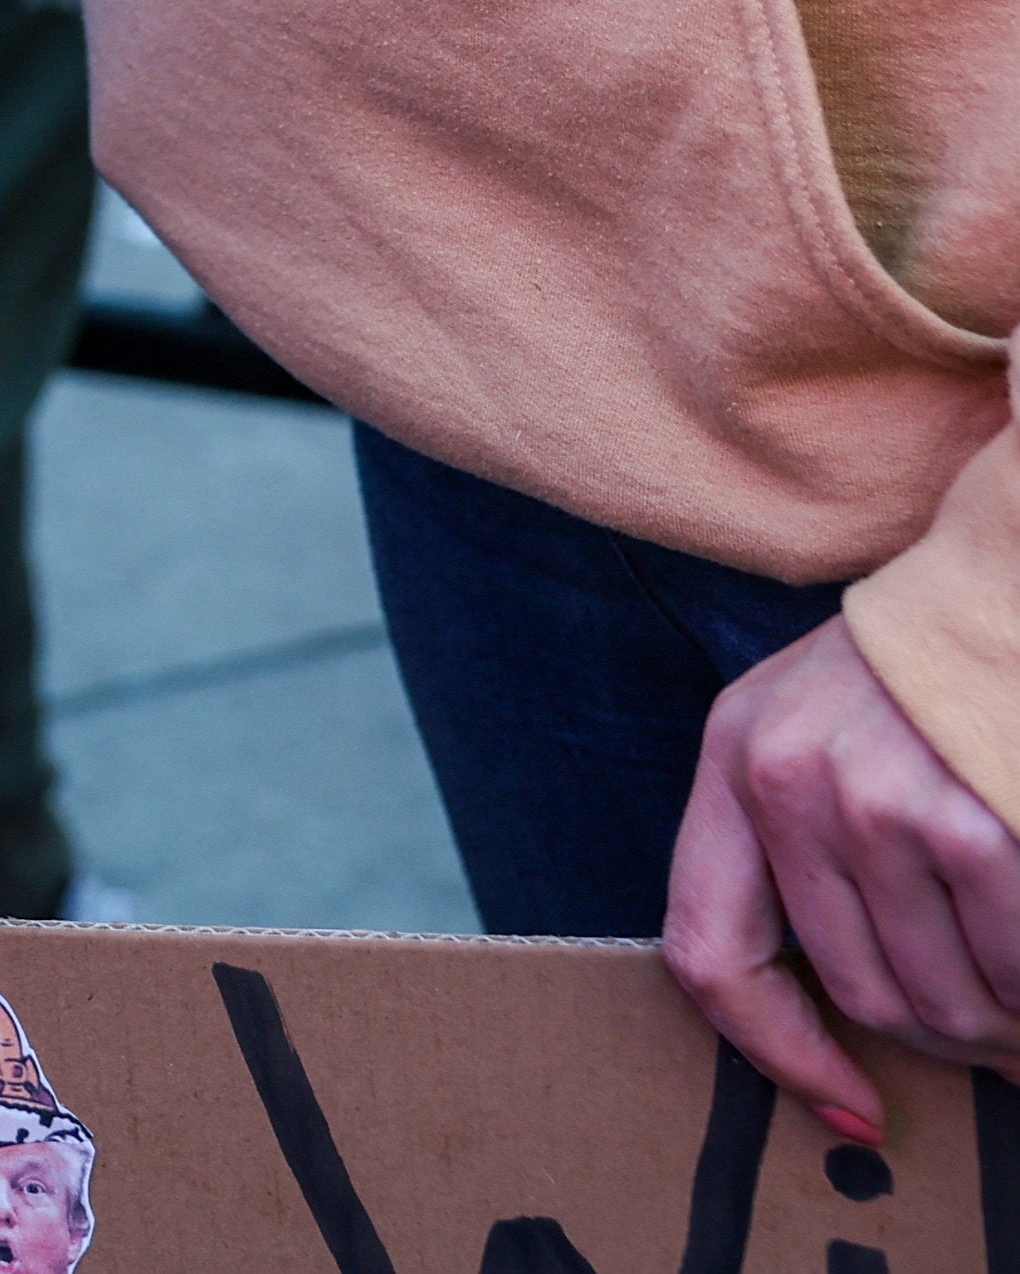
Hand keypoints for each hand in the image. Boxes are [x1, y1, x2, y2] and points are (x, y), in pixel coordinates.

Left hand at [668, 617, 1019, 1136]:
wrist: (1014, 586)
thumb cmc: (936, 676)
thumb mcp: (827, 728)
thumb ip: (810, 851)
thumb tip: (852, 1031)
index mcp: (736, 758)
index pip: (707, 950)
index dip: (776, 1053)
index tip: (850, 1108)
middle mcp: (785, 777)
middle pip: (857, 993)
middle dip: (945, 1039)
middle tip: (1005, 1031)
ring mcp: (877, 798)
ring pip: (945, 997)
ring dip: (1007, 1017)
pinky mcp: (970, 820)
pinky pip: (1014, 966)